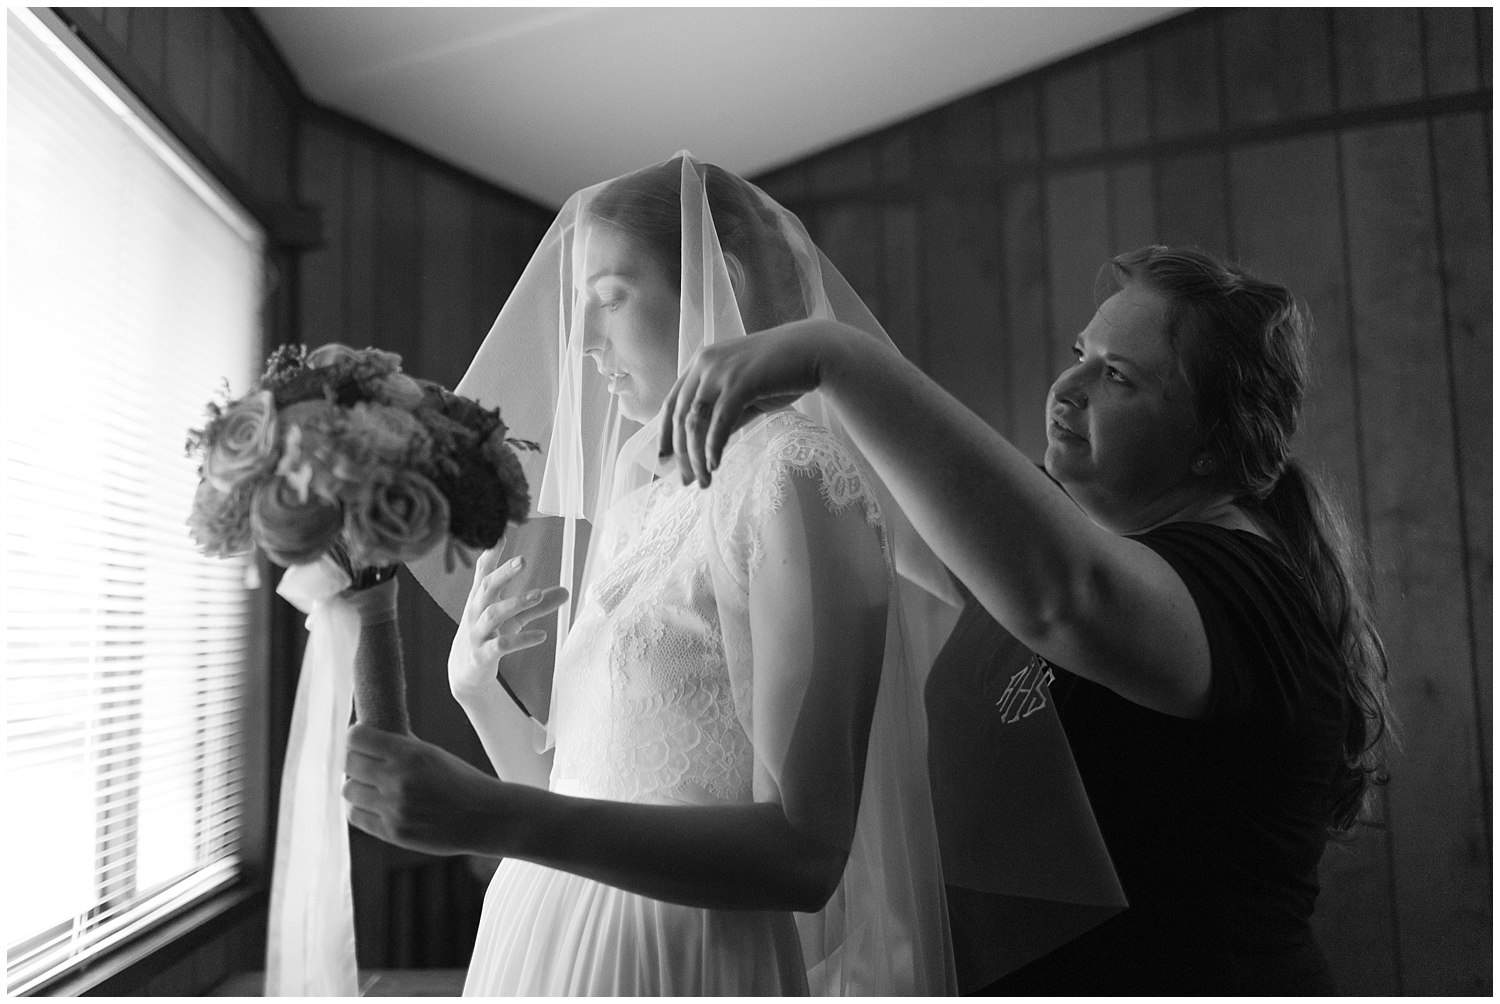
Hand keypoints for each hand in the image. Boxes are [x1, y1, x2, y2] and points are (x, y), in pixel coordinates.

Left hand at [344, 723, 509, 855]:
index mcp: (410, 754)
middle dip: (355, 761)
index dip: (356, 737)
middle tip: (366, 763)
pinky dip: (360, 808)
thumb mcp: (433, 754)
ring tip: (371, 786)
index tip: (360, 740)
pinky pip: (356, 816)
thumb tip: (369, 739)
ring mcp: (393, 808)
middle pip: (349, 763)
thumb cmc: (461, 782)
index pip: (357, 738)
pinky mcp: (392, 832)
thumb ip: (400, 748)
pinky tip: (373, 804)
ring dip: (357, 786)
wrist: (484, 817)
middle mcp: (398, 780)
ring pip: (348, 790)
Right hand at [449, 547, 568, 703]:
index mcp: (481, 598)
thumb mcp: (513, 618)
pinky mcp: (483, 654)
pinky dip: (522, 640)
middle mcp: (476, 611)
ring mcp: (477, 633)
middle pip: (487, 587)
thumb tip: (566, 591)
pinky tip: (541, 636)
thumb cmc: (489, 635)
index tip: (499, 532)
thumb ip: (538, 605)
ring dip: (515, 603)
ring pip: (494, 614)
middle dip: (504, 573)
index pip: (484, 571)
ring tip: (537, 595)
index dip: (491, 552)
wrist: (465, 672)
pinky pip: (502, 645)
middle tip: (522, 560)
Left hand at [659, 322, 836, 487]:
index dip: (664, 434)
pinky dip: (714, 446)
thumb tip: (707, 445)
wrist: (812, 351)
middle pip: (680, 416)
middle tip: (686, 481)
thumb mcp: (743, 391)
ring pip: (696, 421)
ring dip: (696, 456)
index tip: (663, 460)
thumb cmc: (781, 371)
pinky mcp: (740, 382)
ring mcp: (720, 371)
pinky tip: (715, 466)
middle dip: (681, 453)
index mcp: (700, 362)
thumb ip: (723, 413)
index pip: (672, 402)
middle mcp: (704, 364)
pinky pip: (720, 421)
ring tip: (703, 481)